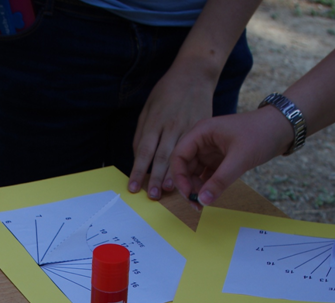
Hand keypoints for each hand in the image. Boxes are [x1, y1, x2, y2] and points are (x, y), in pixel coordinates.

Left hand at [128, 68, 214, 199]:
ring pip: (179, 155)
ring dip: (173, 174)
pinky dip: (191, 164)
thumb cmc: (167, 92)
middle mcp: (170, 125)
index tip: (133, 187)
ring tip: (168, 191)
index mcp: (155, 121)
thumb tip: (137, 157)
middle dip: (155, 178)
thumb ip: (142, 132)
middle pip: (161, 156)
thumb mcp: (148, 107)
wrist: (195, 74)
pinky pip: (195, 149)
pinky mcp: (201, 128)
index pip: (143, 151)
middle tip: (152, 196)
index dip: (137, 170)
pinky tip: (189, 176)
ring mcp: (187, 127)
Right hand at [171, 106, 291, 207]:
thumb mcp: (239, 158)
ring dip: (197, 188)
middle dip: (188, 186)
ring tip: (204, 203)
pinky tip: (211, 196)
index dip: (179, 177)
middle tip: (196, 205)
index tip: (188, 194)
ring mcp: (211, 150)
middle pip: (185, 166)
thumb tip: (202, 201)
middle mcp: (203, 141)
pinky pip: (207, 175)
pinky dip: (207, 186)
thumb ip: (220, 180)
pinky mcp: (220, 159)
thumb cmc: (261, 134)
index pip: (179, 155)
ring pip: (195, 173)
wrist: (282, 128)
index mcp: (201, 132)